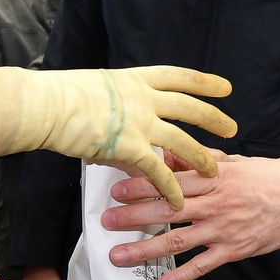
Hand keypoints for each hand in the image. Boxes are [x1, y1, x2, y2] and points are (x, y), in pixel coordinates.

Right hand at [0, 65, 237, 208]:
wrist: (47, 106)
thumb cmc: (60, 97)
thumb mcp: (96, 91)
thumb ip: (118, 109)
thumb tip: (124, 132)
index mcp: (135, 80)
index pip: (178, 78)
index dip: (203, 83)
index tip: (224, 88)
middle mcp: (144, 99)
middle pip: (190, 108)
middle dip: (213, 118)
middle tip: (232, 128)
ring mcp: (140, 122)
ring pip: (182, 141)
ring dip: (201, 158)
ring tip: (216, 171)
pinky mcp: (131, 147)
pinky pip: (159, 172)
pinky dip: (171, 189)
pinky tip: (179, 202)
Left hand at [102, 156, 279, 279]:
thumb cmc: (270, 177)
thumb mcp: (236, 162)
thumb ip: (201, 162)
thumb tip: (170, 156)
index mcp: (215, 177)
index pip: (171, 181)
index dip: (141, 185)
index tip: (116, 189)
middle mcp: (216, 203)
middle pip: (167, 210)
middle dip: (133, 216)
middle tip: (106, 222)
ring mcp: (225, 228)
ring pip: (178, 240)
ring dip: (145, 248)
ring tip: (119, 255)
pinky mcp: (235, 250)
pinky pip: (203, 265)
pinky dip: (181, 276)